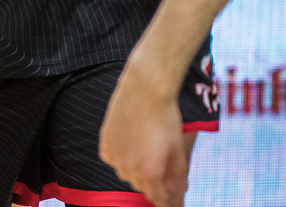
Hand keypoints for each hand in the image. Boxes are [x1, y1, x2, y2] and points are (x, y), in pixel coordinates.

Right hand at [100, 60, 189, 206]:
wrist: (145, 89)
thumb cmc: (165, 116)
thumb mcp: (178, 147)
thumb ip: (178, 174)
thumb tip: (179, 192)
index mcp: (150, 172)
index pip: (156, 196)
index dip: (165, 194)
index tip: (169, 189)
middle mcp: (130, 168)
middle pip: (140, 186)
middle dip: (151, 181)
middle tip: (159, 164)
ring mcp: (115, 156)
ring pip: (125, 174)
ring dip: (135, 169)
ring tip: (145, 151)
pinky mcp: (105, 143)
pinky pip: (113, 159)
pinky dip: (121, 157)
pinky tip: (130, 143)